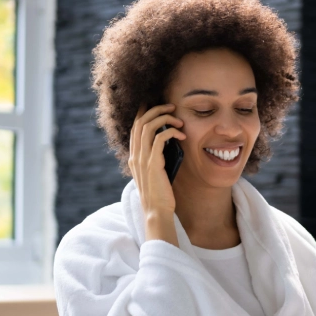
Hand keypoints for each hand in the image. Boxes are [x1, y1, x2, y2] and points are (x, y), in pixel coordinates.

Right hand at [130, 104, 183, 244]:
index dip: (144, 112)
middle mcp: (135, 155)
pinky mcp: (152, 163)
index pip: (135, 126)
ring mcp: (142, 159)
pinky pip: (159, 139)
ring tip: (178, 119)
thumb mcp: (156, 171)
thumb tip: (168, 141)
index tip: (157, 104)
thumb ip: (157, 156)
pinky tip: (181, 135)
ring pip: (148, 126)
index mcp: (134, 156)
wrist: (157, 210)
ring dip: (164, 118)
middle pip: (140, 121)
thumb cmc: (160, 193)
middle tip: (171, 106)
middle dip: (156, 109)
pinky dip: (171, 132)